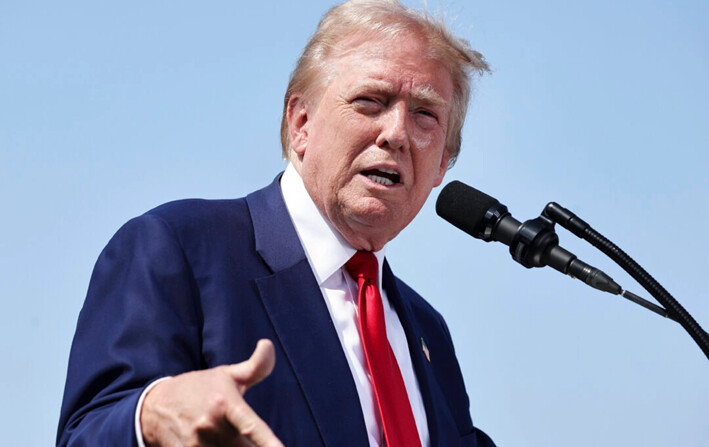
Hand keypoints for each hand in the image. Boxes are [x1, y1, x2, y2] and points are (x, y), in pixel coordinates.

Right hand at [140, 339, 283, 446]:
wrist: (155, 404)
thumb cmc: (200, 388)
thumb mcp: (228, 374)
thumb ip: (256, 366)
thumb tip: (268, 344)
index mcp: (226, 404)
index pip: (251, 427)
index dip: (268, 443)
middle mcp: (210, 426)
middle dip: (250, 446)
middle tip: (246, 437)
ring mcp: (195, 444)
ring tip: (223, 434)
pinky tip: (212, 442)